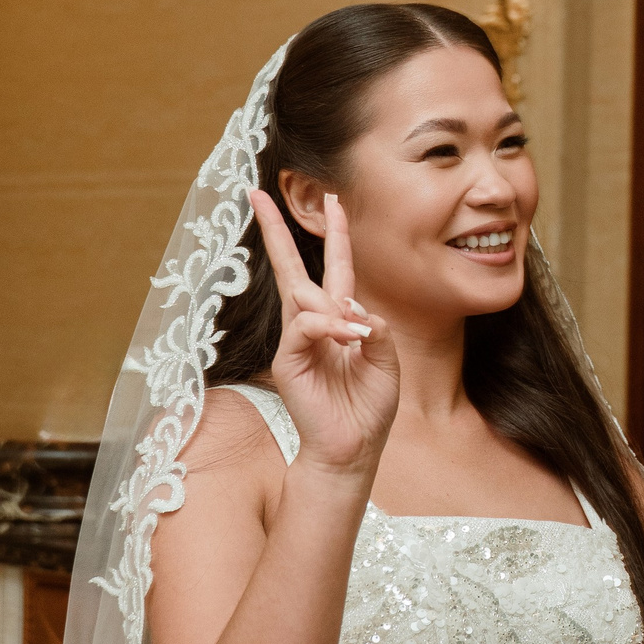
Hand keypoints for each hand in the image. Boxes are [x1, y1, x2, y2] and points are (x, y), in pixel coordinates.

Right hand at [250, 189, 398, 480]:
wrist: (354, 449)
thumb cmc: (369, 409)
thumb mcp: (386, 363)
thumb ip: (375, 331)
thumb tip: (354, 308)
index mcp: (340, 322)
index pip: (334, 269)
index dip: (335, 235)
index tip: (333, 199)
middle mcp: (313, 326)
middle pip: (292, 268)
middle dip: (276, 231)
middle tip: (256, 193)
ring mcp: (296, 342)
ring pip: (304, 298)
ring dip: (335, 310)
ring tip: (357, 340)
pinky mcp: (288, 360)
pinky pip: (303, 326)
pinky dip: (328, 328)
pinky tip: (348, 340)